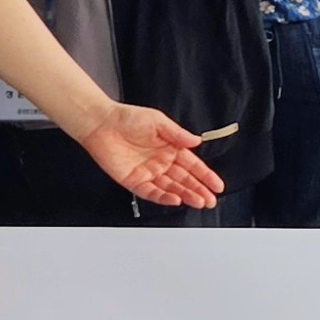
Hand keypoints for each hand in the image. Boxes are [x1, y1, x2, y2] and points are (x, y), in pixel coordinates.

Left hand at [77, 102, 225, 207]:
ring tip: (198, 201)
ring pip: (170, 188)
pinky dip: (163, 197)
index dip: (206, 176)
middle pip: (184, 180)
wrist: (101, 123)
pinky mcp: (133, 180)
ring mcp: (148, 173)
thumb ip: (178, 134)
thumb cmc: (127, 118)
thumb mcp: (158, 121)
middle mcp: (160, 162)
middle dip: (199, 190)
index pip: (192, 165)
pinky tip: (175, 199)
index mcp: (170, 148)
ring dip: (185, 195)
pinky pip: (150, 192)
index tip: (217, 185)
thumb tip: (197, 141)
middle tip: (210, 200)